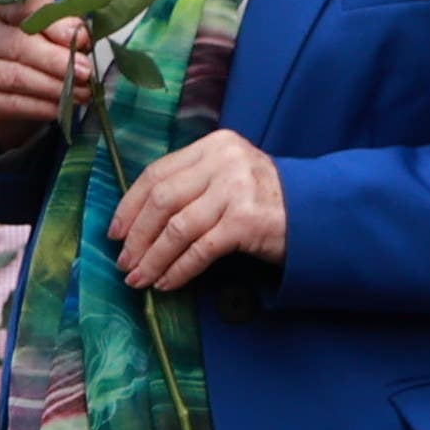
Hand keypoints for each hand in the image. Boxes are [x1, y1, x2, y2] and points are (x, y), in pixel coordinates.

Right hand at [0, 7, 91, 149]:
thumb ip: (64, 28)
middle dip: (56, 61)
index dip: (56, 25)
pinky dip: (42, 107)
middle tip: (85, 72)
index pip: (28, 9)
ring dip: (53, 87)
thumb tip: (81, 36)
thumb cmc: (29, 49)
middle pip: (19, 46)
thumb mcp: (47, 31)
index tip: (83, 39)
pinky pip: (13, 104)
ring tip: (81, 92)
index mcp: (0, 9)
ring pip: (16, 78)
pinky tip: (61, 107)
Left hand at [111, 129, 286, 290]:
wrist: (315, 213)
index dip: (129, 206)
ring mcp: (237, 189)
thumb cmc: (262, 199)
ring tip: (139, 279)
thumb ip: (189, 184)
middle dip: (136, 236)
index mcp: (213, 145)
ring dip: (153, 259)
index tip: (114, 232)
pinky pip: (199, 250)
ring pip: (176, 228)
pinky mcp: (246, 221)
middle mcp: (224, 161)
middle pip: (161, 201)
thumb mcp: (226, 177)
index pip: (157, 174)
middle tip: (124, 262)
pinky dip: (178, 270)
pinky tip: (167, 283)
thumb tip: (133, 222)